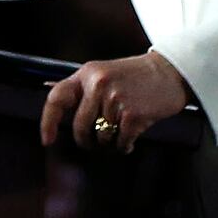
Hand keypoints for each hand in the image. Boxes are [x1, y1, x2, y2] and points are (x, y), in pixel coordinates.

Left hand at [42, 50, 188, 150]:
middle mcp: (98, 85)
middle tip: (95, 141)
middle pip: (80, 127)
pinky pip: (120, 143)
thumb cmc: (137, 76)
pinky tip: (131, 137)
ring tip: (121, 129)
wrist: (170, 72)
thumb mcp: (105, 73)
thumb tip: (56, 102)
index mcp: (88, 74)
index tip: (47, 139)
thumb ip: (84, 89)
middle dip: (87, 140)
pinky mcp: (133, 115)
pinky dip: (125, 145)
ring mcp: (116, 99)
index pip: (57, 98)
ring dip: (110, 141)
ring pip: (101, 138)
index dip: (48, 121)